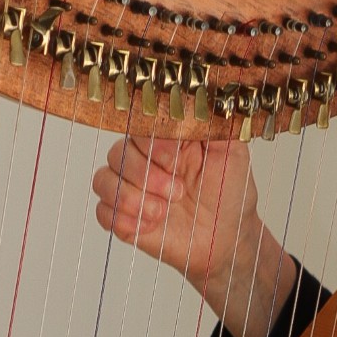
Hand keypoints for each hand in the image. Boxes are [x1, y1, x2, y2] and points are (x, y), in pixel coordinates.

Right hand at [93, 135, 256, 301]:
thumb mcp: (232, 152)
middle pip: (117, 153)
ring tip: (163, 212)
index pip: (139, 128)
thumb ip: (213, 124)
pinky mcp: (126, 217)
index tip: (178, 163)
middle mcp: (144, 160)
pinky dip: (126, 219)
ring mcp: (132, 188)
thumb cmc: (230, 194)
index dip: (154, 146)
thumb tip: (197, 99)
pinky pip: (104, 212)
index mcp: (165, 140)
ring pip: (104, 180)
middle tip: (177, 193)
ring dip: (132, 198)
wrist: (228, 237)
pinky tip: (151, 225)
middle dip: (146, 176)